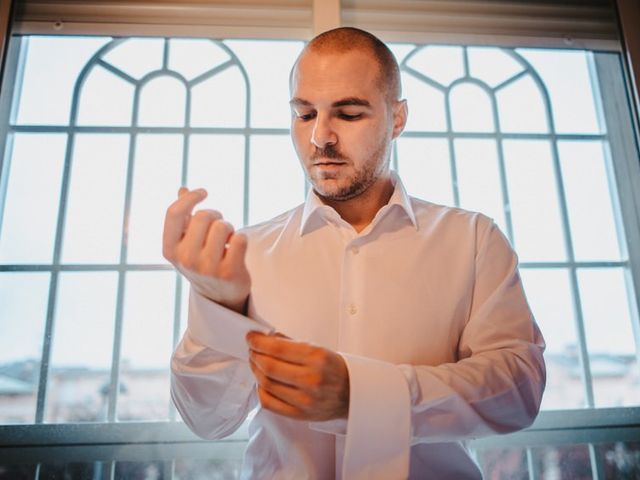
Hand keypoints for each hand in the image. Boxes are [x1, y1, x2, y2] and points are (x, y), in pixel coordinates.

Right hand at [162, 187, 250, 312]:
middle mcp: (186, 259)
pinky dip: (241, 240)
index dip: (191, 198)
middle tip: (219, 228)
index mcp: (170, 249)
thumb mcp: (187, 242)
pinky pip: (240, 239)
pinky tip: (236, 251)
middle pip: (204, 216)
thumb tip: (182, 189)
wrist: (220, 296)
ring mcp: (207, 268)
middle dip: (215, 216)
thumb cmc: (202, 261)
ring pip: (223, 226)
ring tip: (227, 241)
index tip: (204, 192)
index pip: (174, 213)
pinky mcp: (229, 273)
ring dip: (229, 228)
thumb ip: (184, 217)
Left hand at [246, 332, 349, 420]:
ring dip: (256, 370)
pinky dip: (261, 390)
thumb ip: (291, 343)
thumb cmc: (335, 370)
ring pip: (266, 384)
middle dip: (255, 355)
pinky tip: (262, 382)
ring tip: (256, 363)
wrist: (353, 395)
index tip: (251, 337)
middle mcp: (311, 379)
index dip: (259, 342)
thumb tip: (266, 337)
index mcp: (317, 358)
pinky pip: (269, 403)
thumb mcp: (319, 349)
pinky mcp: (299, 414)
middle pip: (269, 366)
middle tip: (252, 349)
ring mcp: (305, 399)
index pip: (278, 349)